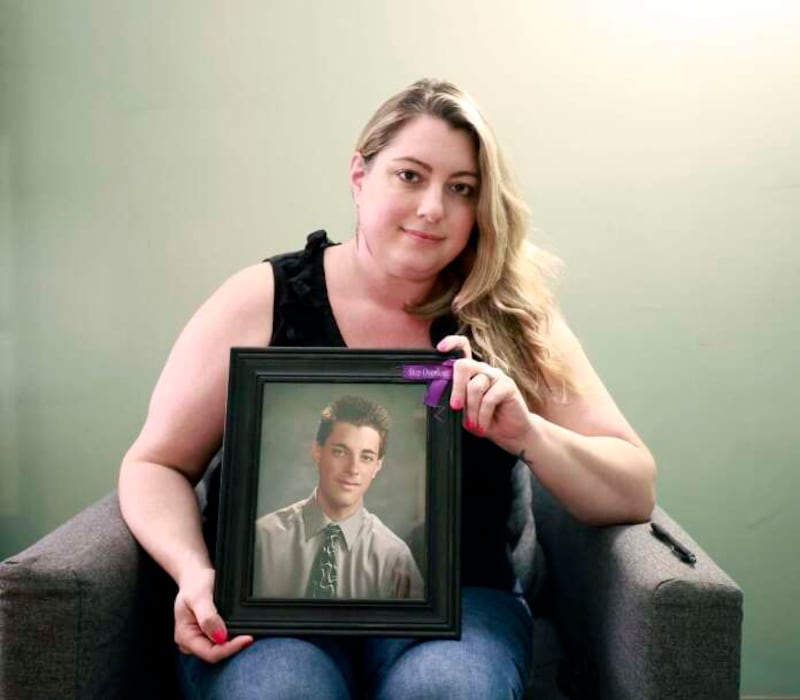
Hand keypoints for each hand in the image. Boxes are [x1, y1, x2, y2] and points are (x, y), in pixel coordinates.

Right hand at [174, 567, 252, 662]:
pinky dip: (233, 637)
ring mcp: (201, 639)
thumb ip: (208, 617)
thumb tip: (220, 636)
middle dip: (234, 647)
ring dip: (235, 643)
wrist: (195, 576)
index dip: (230, 649)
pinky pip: (223, 641)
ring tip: (249, 633)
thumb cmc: (194, 584)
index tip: (248, 639)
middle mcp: (192, 642)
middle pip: (217, 654)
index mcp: (185, 637)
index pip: (210, 653)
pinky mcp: (209, 634)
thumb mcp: (199, 596)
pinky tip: (242, 630)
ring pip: (221, 649)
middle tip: (252, 636)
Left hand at [437, 335, 536, 453]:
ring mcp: (496, 375)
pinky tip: (483, 425)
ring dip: (472, 410)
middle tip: (456, 407)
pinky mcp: (508, 385)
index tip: (441, 348)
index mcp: (470, 372)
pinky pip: (489, 398)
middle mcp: (482, 370)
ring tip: (474, 424)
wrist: (509, 432)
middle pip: (463, 365)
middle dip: (456, 389)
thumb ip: (455, 401)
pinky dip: (483, 415)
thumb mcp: (464, 412)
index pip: (462, 348)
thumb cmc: (484, 421)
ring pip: (475, 386)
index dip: (451, 343)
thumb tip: (443, 397)